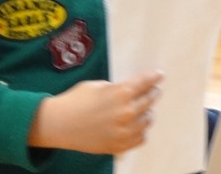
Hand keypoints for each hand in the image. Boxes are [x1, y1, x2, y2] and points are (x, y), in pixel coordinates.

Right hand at [30, 70, 162, 154]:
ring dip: (147, 112)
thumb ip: (116, 89)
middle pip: (150, 100)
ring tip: (143, 109)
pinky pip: (142, 137)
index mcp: (120, 93)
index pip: (145, 82)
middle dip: (153, 93)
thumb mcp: (96, 86)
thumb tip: (128, 91)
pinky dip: (141, 130)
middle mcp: (127, 112)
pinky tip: (136, 125)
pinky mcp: (122, 145)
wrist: (60, 124)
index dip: (154, 77)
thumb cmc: (75, 101)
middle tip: (155, 90)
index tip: (160, 74)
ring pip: (148, 120)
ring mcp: (125, 131)